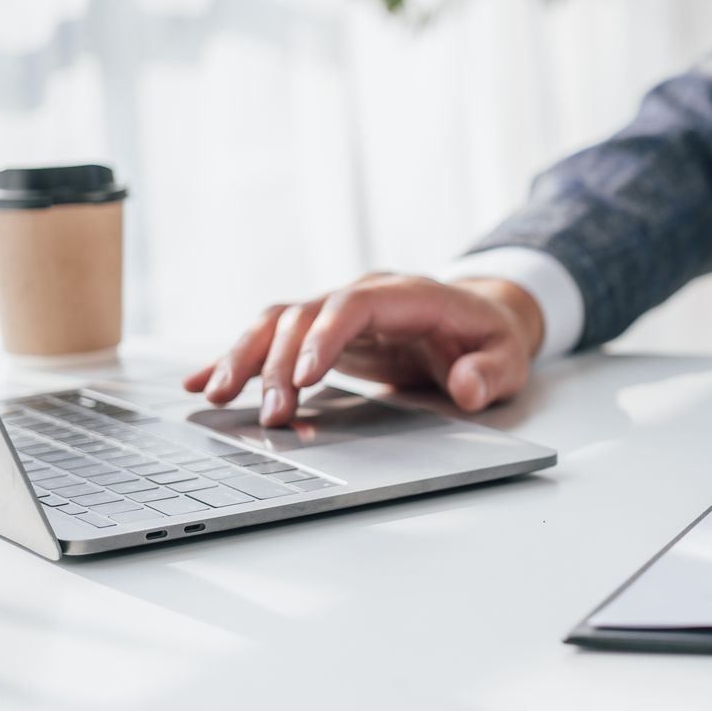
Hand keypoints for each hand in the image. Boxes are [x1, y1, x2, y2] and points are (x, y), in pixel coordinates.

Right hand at [182, 274, 545, 425]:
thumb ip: (491, 371)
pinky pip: (272, 338)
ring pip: (278, 323)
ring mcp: (338, 311)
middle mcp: (363, 295)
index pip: (356, 304)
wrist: (479, 317)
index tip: (305, 377)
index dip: (326, 336)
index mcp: (409, 295)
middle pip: (307, 316)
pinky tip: (201, 382)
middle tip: (270, 415)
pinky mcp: (321, 333)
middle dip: (282, 364)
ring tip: (215, 395)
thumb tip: (468, 386)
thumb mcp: (510, 357)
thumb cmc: (491, 338)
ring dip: (246, 357)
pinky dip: (238, 358)